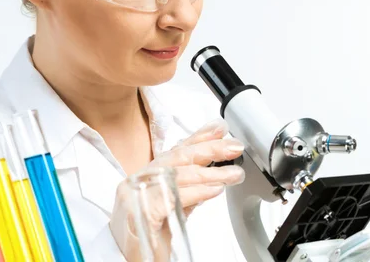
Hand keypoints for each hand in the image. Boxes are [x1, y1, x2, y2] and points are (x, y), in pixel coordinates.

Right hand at [109, 119, 244, 260]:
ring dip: (210, 173)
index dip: (199, 137)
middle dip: (209, 148)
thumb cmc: (146, 239)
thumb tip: (213, 173)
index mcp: (146, 177)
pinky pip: (172, 196)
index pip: (175, 151)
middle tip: (234, 146)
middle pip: (177, 157)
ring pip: (177, 174)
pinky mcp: (139, 212)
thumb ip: (188, 189)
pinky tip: (214, 190)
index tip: (220, 129)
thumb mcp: (172, 209)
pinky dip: (196, 192)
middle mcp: (138, 181)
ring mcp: (135, 195)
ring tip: (232, 174)